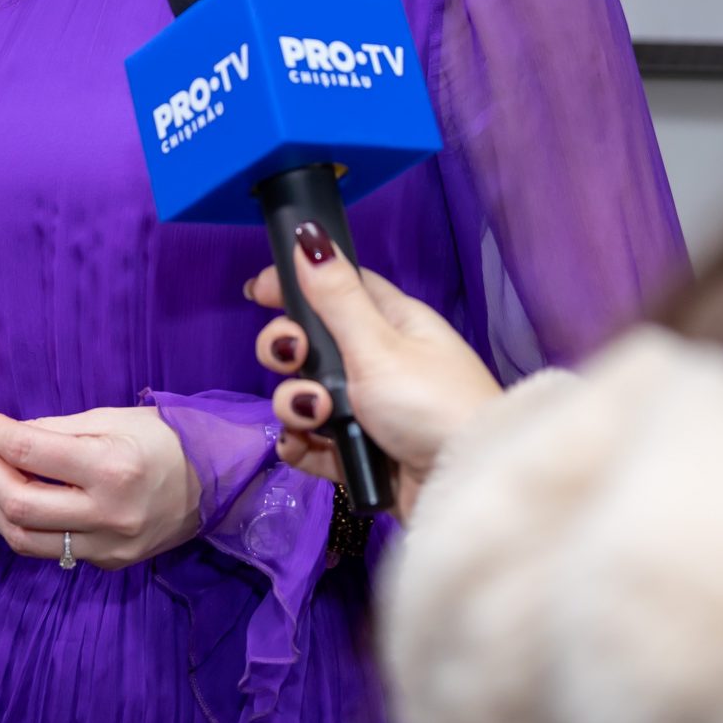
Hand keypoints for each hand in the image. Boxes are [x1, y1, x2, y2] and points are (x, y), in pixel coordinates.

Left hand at [0, 406, 199, 569]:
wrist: (216, 483)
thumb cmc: (164, 439)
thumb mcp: (111, 418)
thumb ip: (54, 429)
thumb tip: (3, 435)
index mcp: (111, 468)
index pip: (29, 453)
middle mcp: (108, 515)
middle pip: (17, 504)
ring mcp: (107, 547)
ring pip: (23, 538)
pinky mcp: (107, 564)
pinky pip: (48, 549)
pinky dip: (22, 523)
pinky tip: (15, 497)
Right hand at [250, 224, 502, 521]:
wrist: (465, 487)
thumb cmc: (429, 403)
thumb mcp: (379, 345)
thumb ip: (337, 296)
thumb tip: (308, 235)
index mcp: (392, 323)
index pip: (338, 288)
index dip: (297, 285)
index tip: (258, 291)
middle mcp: (377, 362)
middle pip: (310, 343)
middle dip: (286, 350)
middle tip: (294, 359)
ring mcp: (366, 411)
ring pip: (304, 394)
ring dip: (296, 404)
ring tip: (317, 417)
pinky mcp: (357, 454)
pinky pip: (311, 441)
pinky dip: (301, 444)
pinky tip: (304, 446)